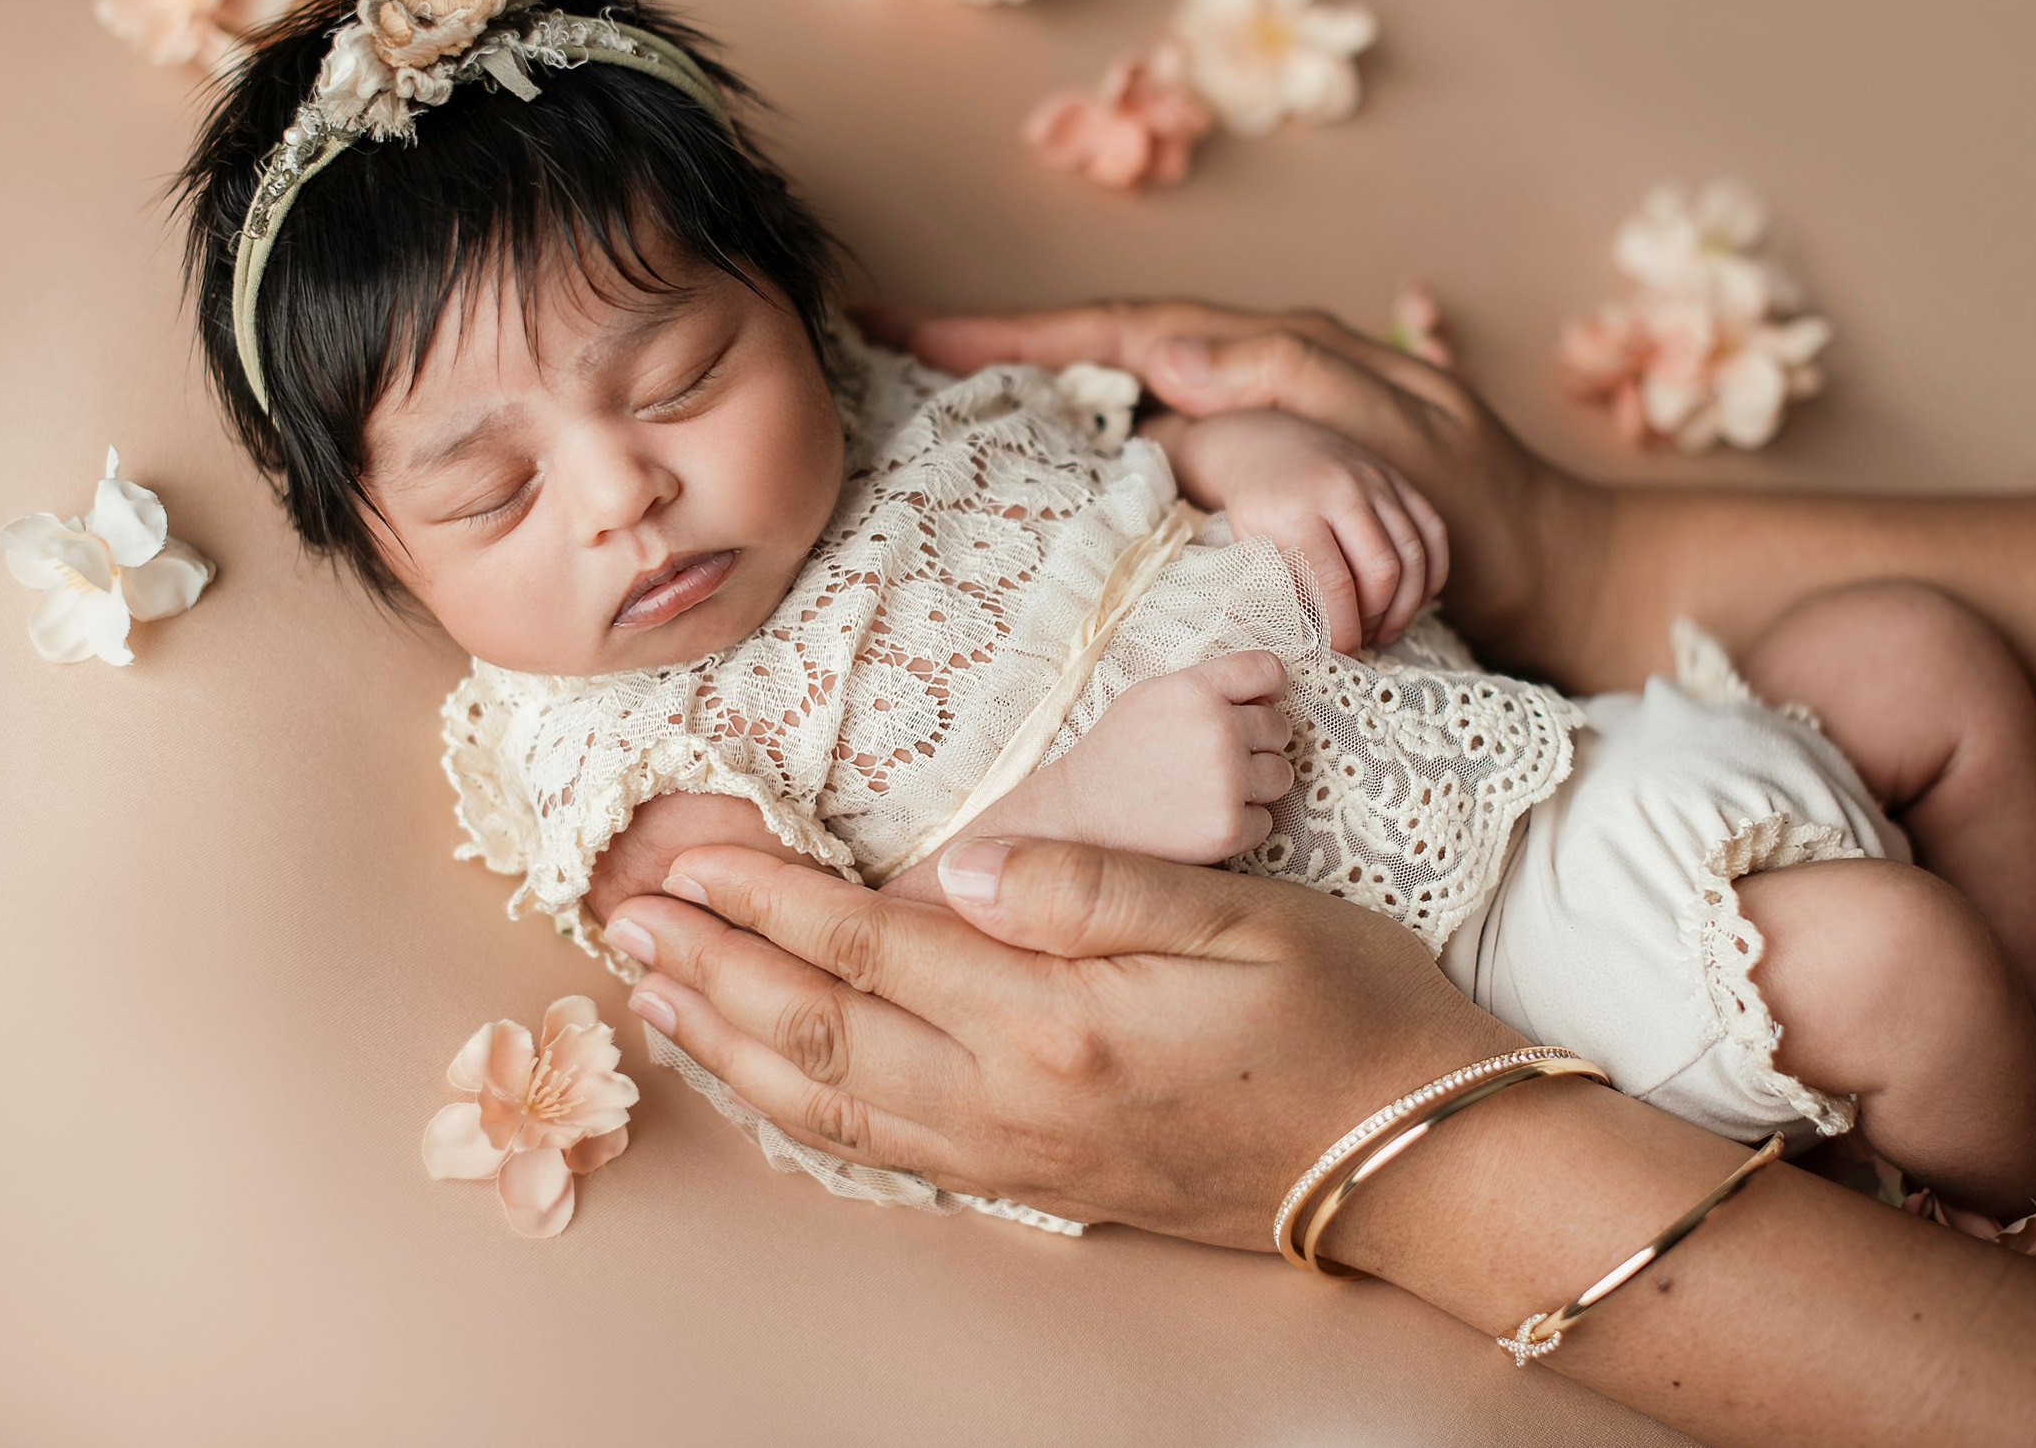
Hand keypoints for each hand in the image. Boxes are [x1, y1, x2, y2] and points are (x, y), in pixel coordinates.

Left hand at [602, 838, 1520, 1244]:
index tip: (690, 854)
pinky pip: (882, 1152)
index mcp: (1058, 1016)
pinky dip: (799, 1114)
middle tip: (625, 918)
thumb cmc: (1342, 1010)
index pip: (872, 947)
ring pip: (832, 1107)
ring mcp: (1018, 1153)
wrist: (1410, 1155)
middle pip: (821, 1034)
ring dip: (731, 1048)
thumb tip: (960, 864)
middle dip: (713, 972)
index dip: (769, 899)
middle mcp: (1014, 1100)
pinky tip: (765, 1082)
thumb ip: (1090, 885)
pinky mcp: (1036, 1181)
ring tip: (655, 996)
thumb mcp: (1239, 914)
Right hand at [854, 300, 1606, 674]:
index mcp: (1280, 354)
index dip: (1012, 334)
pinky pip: (1171, 466)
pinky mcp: (1276, 494)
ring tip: (948, 403)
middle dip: (1002, 353)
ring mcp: (1265, 435)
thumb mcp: (1404, 434)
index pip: (1121, 330)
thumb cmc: (1493, 512)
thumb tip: (1162, 352)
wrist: (1562, 580)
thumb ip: (1292, 381)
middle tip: (896, 351)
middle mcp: (1260, 381)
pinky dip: (1110, 457)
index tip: (908, 329)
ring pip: (1131, 409)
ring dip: (1044, 399)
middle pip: (1105, 354)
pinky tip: (1063, 474)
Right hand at [1021, 650, 1294, 864]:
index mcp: (1197, 690)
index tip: (1260, 703)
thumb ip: (1207, 687)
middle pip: (1279, 727)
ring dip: (1256, 784)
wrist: (1081, 815)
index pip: (1268, 670)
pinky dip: (1242, 823)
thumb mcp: (1152, 697)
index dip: (1270, 688)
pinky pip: (1266, 821)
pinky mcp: (1228, 828)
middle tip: (1218, 758)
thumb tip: (1266, 691)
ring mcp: (1226, 782)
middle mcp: (1218, 731)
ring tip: (1212, 788)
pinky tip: (1203, 818)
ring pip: (1281, 775)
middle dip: (1257, 742)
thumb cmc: (1117, 752)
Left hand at [1148, 410, 1446, 651]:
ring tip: (1388, 629)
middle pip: (1384, 569)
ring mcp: (1376, 480)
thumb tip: (1300, 647)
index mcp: (1298, 511)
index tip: (1342, 654)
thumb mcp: (1249, 546)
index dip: (1345, 630)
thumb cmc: (1254, 505)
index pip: (1334, 584)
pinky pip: (1432, 530)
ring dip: (1408, 602)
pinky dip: (1432, 571)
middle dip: (1378, 617)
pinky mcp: (1397, 478)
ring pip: (1414, 552)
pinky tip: (1414, 598)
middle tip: (1365, 640)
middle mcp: (1343, 490)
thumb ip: (1277, 591)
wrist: (1261, 442)